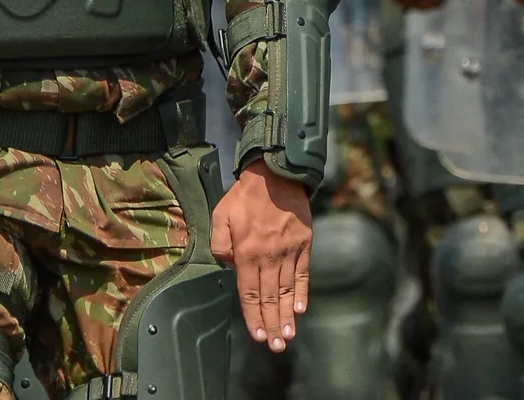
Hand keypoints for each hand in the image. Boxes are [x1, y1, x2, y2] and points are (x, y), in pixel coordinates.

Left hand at [210, 163, 312, 350]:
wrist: (276, 175)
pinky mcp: (304, 245)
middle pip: (269, 297)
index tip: (257, 336)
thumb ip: (219, 243)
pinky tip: (300, 309)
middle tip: (275, 346)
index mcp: (247, 251)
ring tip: (288, 335)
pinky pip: (302, 274)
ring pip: (286, 290)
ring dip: (286, 315)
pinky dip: (301, 293)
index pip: (249, 292)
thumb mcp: (220, 215)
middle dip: (271, 324)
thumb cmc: (243, 196)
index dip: (253, 315)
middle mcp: (269, 256)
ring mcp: (289, 252)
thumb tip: (228, 266)